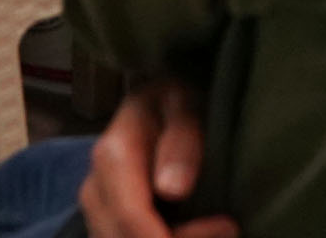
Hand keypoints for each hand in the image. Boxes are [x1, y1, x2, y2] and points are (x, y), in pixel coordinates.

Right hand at [83, 80, 233, 237]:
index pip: (132, 217)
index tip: (226, 227)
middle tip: (229, 228)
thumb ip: (182, 140)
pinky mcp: (107, 223)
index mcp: (112, 156)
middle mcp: (96, 189)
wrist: (155, 104)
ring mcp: (98, 210)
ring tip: (217, 229)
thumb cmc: (173, 101)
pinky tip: (196, 231)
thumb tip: (173, 189)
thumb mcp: (184, 103)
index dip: (176, 236)